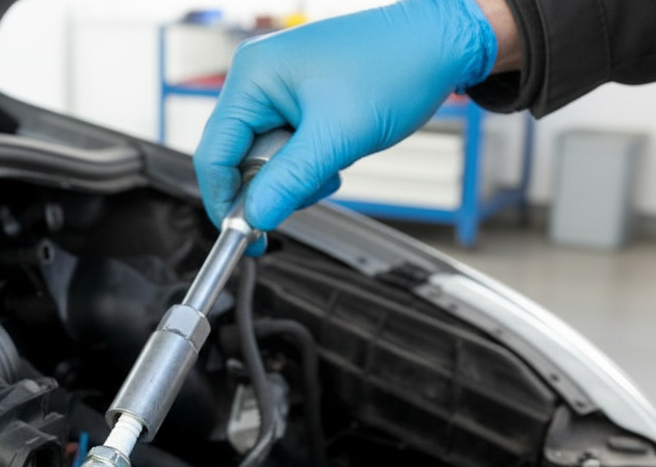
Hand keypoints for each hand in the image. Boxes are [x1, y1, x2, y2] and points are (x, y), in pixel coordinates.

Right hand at [194, 0, 498, 232]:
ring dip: (295, 175)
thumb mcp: (338, 136)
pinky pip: (284, 149)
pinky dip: (307, 163)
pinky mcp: (296, 101)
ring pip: (262, 159)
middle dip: (272, 184)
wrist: (442, 43)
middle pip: (236, 159)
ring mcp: (275, 90)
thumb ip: (290, 181)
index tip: (245, 235)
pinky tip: (335, 152)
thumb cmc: (396, 68)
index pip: (213, 154)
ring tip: (333, 159)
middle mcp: (255, 79)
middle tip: (311, 188)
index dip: (225, 202)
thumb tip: (254, 218)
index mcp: (252, 77)